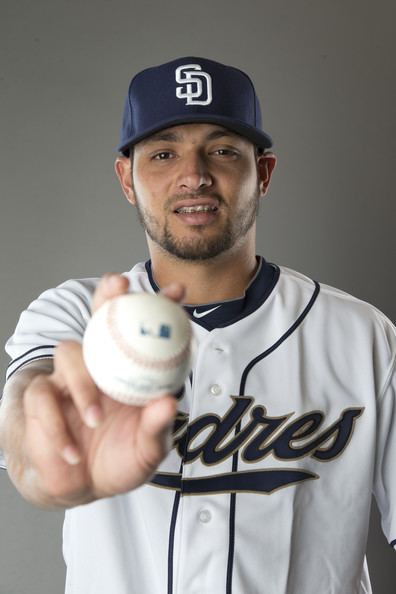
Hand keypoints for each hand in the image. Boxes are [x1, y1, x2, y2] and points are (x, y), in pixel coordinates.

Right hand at [22, 275, 184, 506]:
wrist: (82, 487)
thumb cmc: (119, 458)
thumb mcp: (146, 449)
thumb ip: (157, 428)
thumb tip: (168, 402)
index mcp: (129, 369)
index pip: (144, 330)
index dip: (159, 305)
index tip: (177, 292)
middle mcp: (99, 363)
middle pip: (99, 317)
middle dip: (108, 295)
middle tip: (121, 286)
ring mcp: (67, 376)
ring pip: (68, 353)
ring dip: (83, 385)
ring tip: (95, 418)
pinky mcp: (40, 397)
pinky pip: (43, 399)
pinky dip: (57, 428)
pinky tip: (73, 454)